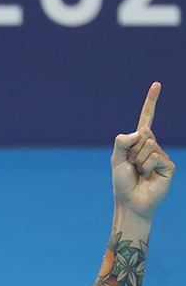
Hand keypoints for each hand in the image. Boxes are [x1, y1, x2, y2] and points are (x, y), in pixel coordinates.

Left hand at [111, 82, 175, 220]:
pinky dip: (147, 167)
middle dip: (132, 151)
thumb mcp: (116, 159)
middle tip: (132, 166)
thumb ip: (122, 142)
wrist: (130, 201)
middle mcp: (152, 145)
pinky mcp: (168, 166)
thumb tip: (141, 132)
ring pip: (149, 146)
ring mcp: (162, 155)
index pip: (146, 118)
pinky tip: (148, 176)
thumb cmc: (122, 182)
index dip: (151, 102)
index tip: (156, 84)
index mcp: (139, 142)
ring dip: (139, 161)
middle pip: (143, 135)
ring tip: (139, 173)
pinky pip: (156, 157)